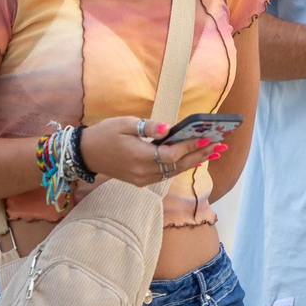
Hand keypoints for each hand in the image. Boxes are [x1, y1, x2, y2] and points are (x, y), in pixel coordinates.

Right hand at [78, 118, 218, 187]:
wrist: (86, 154)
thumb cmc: (105, 134)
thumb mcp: (124, 124)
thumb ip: (147, 127)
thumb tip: (168, 129)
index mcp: (138, 157)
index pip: (171, 155)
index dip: (189, 147)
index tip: (205, 138)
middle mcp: (142, 172)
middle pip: (177, 166)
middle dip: (199, 155)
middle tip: (218, 146)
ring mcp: (142, 179)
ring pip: (173, 172)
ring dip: (193, 161)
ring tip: (212, 152)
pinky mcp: (141, 181)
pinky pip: (165, 174)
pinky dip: (180, 166)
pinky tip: (191, 158)